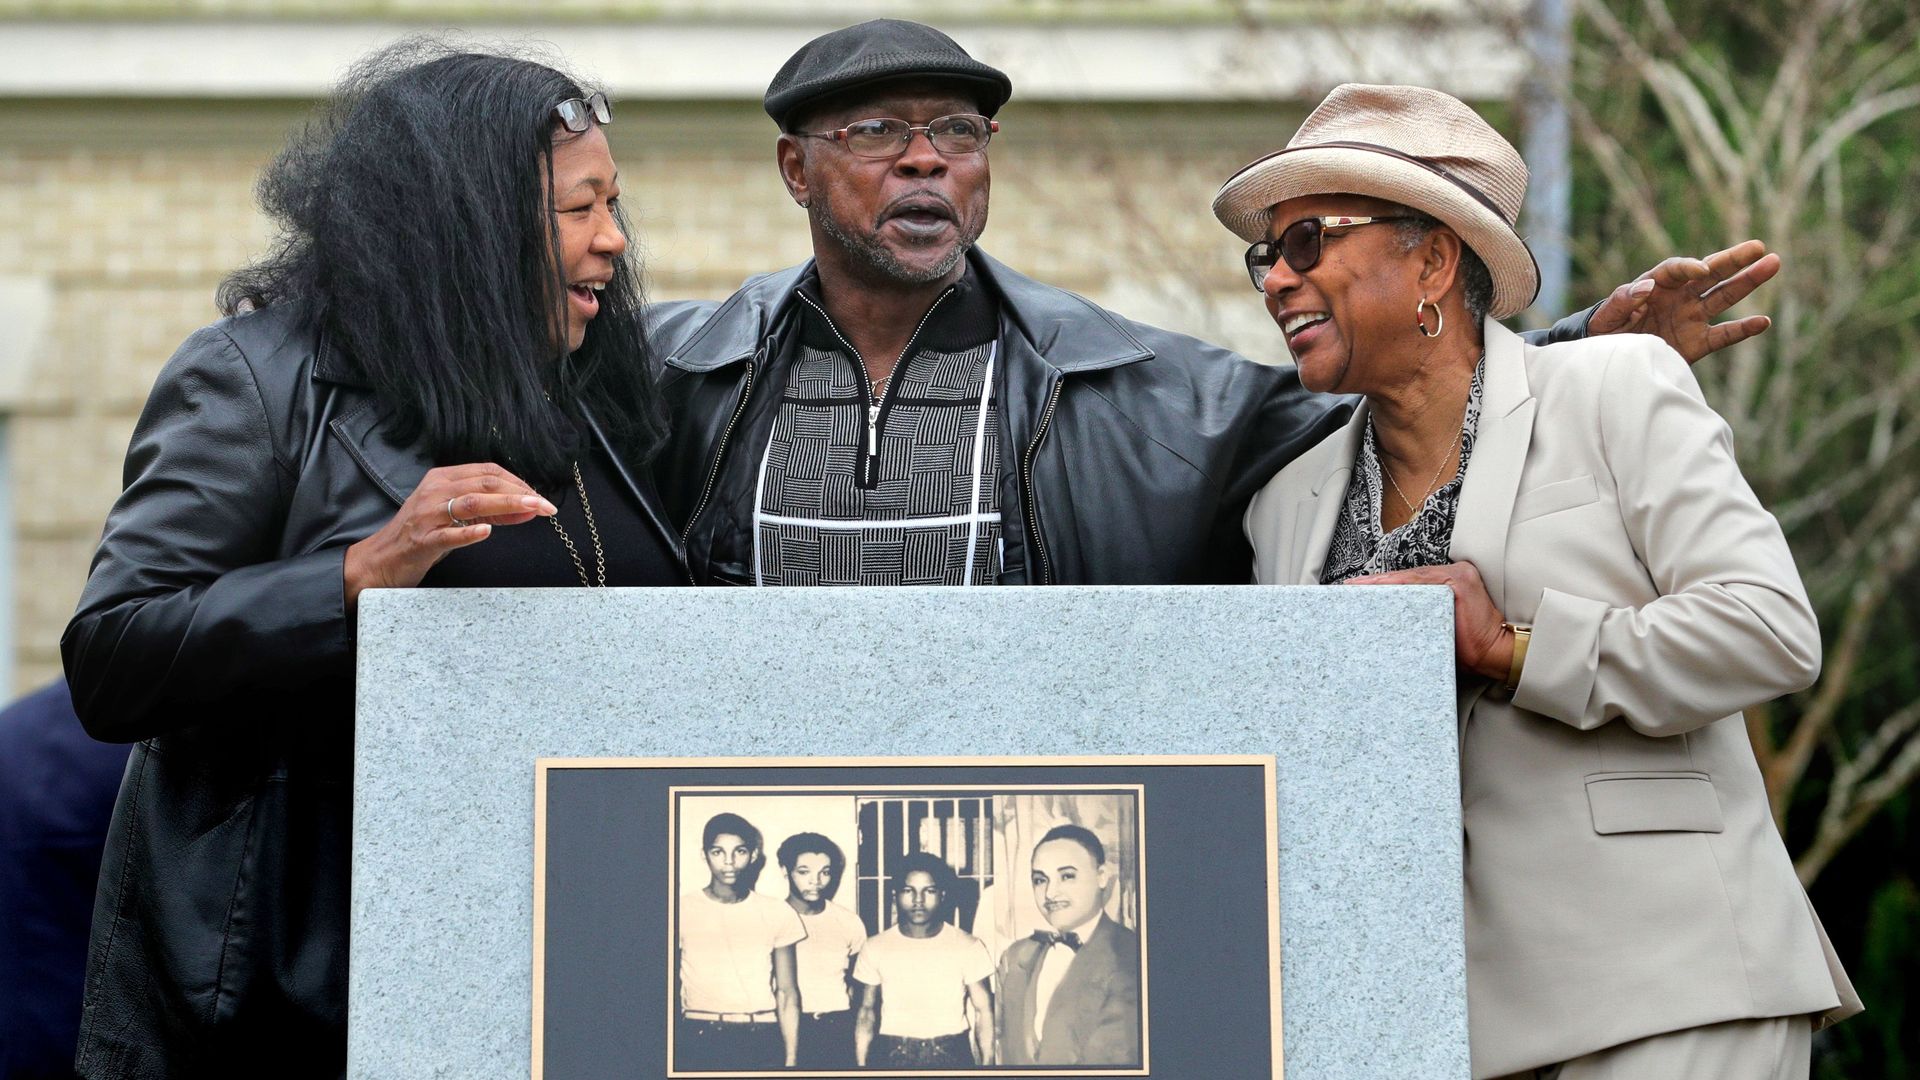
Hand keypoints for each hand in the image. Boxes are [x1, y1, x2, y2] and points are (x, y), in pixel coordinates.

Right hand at [343, 463, 555, 605]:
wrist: (381, 559)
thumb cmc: (420, 537)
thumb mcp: (455, 517)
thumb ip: (488, 511)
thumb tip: (528, 509)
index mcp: (442, 479)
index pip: (487, 472)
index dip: (518, 482)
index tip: (539, 496)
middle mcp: (435, 491)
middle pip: (484, 484)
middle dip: (520, 492)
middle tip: (546, 506)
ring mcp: (427, 515)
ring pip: (471, 503)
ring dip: (506, 505)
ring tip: (532, 510)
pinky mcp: (422, 541)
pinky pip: (448, 535)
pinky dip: (469, 532)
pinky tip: (487, 531)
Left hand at [1344, 561, 1512, 680]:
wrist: (1495, 653)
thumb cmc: (1468, 645)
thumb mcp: (1438, 627)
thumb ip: (1419, 616)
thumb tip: (1386, 621)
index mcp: (1448, 583)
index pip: (1409, 581)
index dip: (1383, 584)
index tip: (1357, 588)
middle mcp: (1453, 573)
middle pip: (1407, 577)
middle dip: (1377, 582)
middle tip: (1350, 587)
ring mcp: (1457, 575)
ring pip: (1410, 577)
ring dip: (1383, 583)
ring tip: (1358, 587)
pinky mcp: (1459, 581)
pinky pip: (1421, 582)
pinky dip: (1399, 584)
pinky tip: (1379, 587)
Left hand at [1588, 239, 1779, 362]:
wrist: (1610, 358)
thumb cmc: (1605, 331)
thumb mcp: (1606, 316)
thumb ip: (1622, 300)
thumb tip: (1646, 287)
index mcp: (1656, 285)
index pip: (1676, 270)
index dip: (1689, 267)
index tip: (1702, 269)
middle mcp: (1679, 297)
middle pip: (1710, 274)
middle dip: (1733, 260)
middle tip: (1758, 246)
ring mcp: (1691, 317)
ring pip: (1724, 296)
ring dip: (1748, 281)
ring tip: (1773, 264)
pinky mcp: (1697, 342)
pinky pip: (1724, 334)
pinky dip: (1742, 329)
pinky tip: (1763, 322)